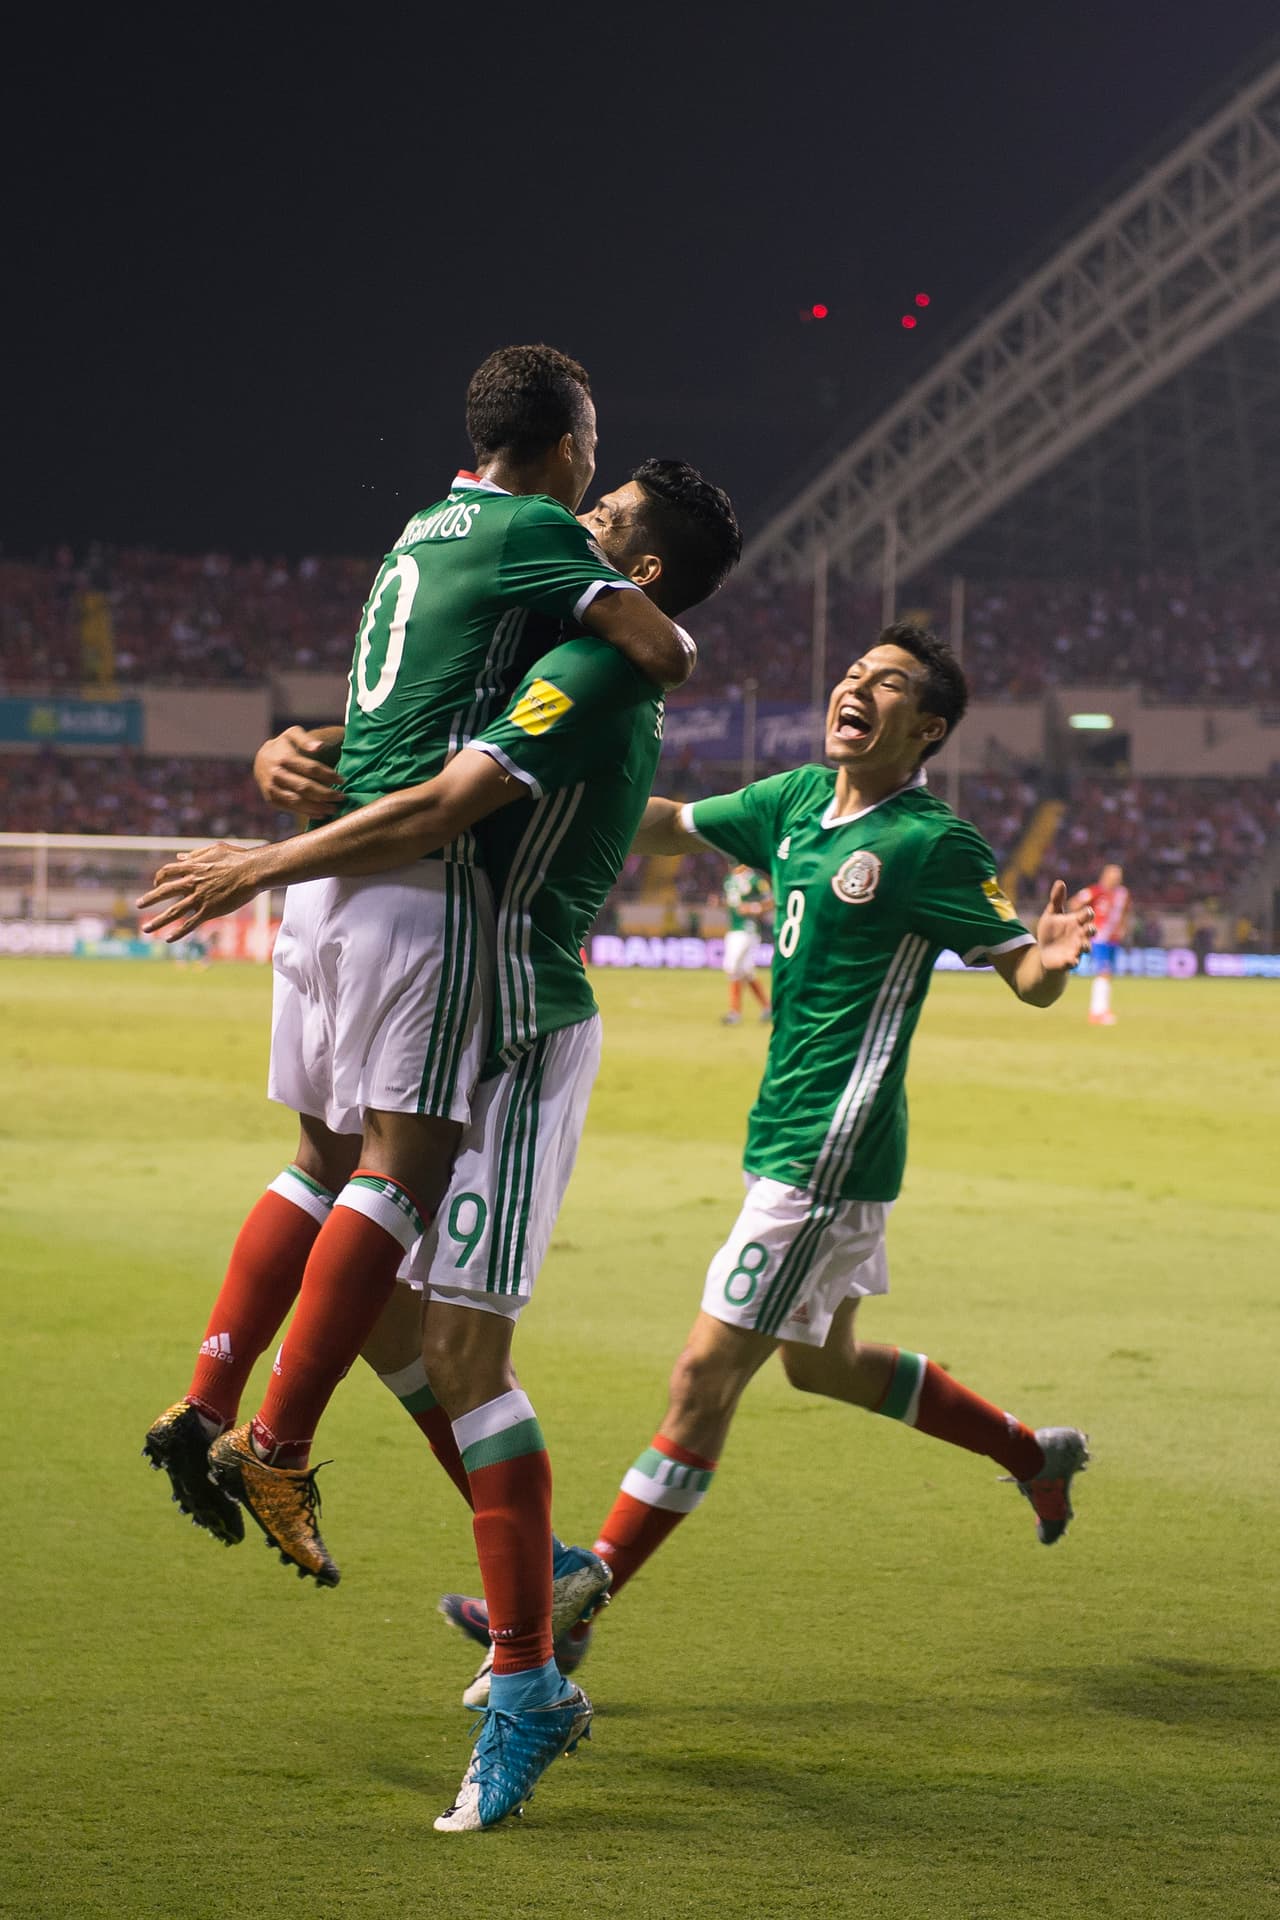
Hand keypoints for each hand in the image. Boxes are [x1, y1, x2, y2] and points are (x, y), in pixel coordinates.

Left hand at [136, 844, 265, 940]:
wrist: (252, 871)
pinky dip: (178, 933)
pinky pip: (190, 924)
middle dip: (149, 899)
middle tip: (138, 905)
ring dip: (157, 922)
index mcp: (192, 867)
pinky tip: (168, 939)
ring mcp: (199, 898)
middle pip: (164, 892)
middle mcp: (191, 883)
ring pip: (173, 912)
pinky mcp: (209, 910)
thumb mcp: (214, 849)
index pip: (167, 872)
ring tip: (145, 929)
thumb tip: (180, 857)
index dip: (159, 877)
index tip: (156, 883)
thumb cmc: (237, 858)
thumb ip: (195, 854)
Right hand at [254, 727, 342, 815]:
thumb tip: (320, 746)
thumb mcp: (292, 734)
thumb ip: (306, 739)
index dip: (328, 775)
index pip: (310, 768)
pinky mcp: (272, 800)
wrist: (260, 760)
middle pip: (305, 787)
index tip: (342, 780)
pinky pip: (291, 809)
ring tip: (334, 808)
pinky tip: (321, 814)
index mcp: (284, 757)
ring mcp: (272, 789)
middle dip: (326, 794)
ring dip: (318, 807)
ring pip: (298, 801)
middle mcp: (277, 774)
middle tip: (341, 797)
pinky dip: (307, 813)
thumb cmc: (283, 746)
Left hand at [1036, 879, 1094, 972]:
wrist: (1044, 952)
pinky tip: (1072, 962)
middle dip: (1090, 930)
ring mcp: (1076, 949)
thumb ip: (1056, 899)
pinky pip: (1074, 962)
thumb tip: (1060, 882)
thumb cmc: (1052, 932)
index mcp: (1077, 922)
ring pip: (1085, 948)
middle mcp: (1080, 935)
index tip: (1087, 912)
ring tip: (1082, 946)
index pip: (1087, 915)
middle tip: (1088, 929)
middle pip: (1090, 932)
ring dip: (1085, 947)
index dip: (1088, 913)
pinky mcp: (1069, 961)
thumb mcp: (1052, 914)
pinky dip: (1073, 962)